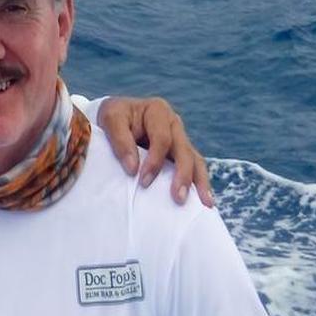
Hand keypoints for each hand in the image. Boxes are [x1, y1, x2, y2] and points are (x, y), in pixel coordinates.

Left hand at [97, 96, 212, 207]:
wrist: (114, 115)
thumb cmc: (112, 116)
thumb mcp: (110, 119)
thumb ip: (120, 141)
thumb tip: (132, 169)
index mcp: (158, 111)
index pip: (162, 139)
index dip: (154, 161)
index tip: (142, 181)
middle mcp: (173, 123)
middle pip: (184, 151)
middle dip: (183, 175)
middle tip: (178, 198)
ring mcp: (179, 138)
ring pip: (195, 160)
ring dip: (199, 182)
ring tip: (205, 204)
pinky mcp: (179, 152)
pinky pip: (194, 167)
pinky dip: (199, 183)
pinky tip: (204, 200)